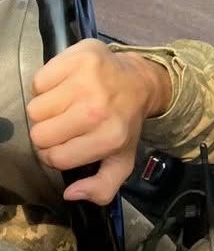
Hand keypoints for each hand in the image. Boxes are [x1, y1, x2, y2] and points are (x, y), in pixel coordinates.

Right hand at [26, 38, 171, 203]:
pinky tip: (65, 86)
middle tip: (65, 124)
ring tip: (66, 104)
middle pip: (40, 133)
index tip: (64, 145)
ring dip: (46, 109)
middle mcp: (98, 109)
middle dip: (48, 132)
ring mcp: (89, 80)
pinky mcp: (80, 56)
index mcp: (109, 138)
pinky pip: (38, 80)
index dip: (54, 154)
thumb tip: (72, 193)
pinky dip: (46, 85)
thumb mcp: (121, 161)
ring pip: (36, 107)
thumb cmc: (124, 123)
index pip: (55, 157)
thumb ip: (102, 188)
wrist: (140, 82)